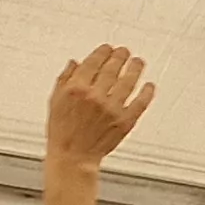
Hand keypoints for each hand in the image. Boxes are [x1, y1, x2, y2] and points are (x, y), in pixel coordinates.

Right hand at [47, 46, 155, 167]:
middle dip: (120, 57)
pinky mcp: (125, 121)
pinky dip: (147, 93)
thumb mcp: (55, 100)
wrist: (73, 156)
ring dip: (135, 69)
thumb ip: (65, 79)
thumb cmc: (62, 130)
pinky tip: (149, 85)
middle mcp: (95, 96)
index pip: (93, 63)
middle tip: (125, 51)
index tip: (108, 48)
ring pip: (128, 83)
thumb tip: (75, 63)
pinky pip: (140, 103)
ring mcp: (112, 109)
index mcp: (76, 89)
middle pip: (112, 70)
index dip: (102, 53)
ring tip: (138, 62)